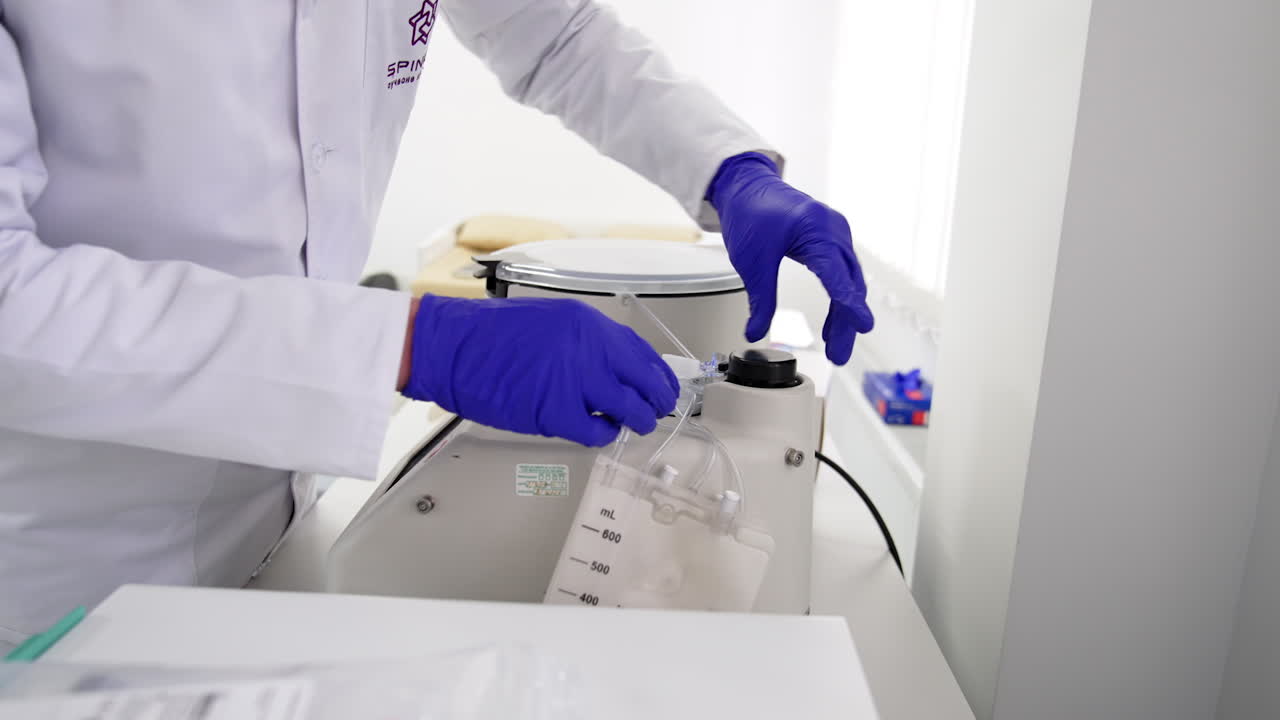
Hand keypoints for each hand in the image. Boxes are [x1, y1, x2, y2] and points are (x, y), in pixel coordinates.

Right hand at [400, 295, 678, 446]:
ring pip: (628, 409)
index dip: (658, 374)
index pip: (641, 352)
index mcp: (587, 324)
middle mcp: (587, 348)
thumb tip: (617, 370)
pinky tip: (600, 431)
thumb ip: (586, 342)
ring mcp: (573, 381)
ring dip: (637, 421)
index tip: (665, 386)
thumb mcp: (550, 321)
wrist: (452, 347)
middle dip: (656, 401)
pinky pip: (597, 432)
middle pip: (643, 382)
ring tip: (634, 425)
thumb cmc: (491, 336)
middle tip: (655, 411)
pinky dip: (604, 435)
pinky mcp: (555, 412)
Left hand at [709, 152, 873, 364]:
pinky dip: (840, 297)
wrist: (747, 186)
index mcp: (814, 229)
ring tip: (836, 346)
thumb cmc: (751, 212)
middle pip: (848, 282)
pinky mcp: (831, 239)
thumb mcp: (751, 261)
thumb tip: (755, 333)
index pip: (836, 272)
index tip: (862, 323)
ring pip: (849, 280)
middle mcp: (833, 230)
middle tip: (838, 355)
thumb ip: (760, 300)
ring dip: (844, 314)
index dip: (849, 302)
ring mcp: (835, 233)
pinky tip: (835, 322)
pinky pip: (843, 272)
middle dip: (846, 322)